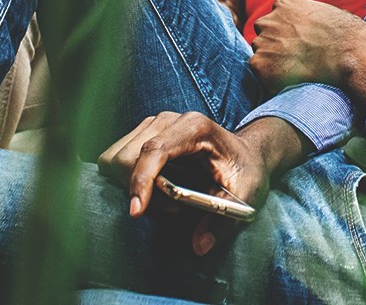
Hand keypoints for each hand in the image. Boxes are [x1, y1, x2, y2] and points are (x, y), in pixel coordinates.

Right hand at [98, 114, 300, 255]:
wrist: (248, 154)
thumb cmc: (247, 171)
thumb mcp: (246, 196)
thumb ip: (223, 222)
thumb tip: (200, 245)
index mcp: (196, 128)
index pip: (155, 150)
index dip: (141, 181)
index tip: (137, 212)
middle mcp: (171, 120)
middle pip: (128, 155)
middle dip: (138, 188)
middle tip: (169, 207)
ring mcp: (156, 124)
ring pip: (118, 157)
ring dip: (132, 184)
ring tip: (163, 197)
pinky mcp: (147, 133)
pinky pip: (119, 158)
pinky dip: (129, 178)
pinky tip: (155, 188)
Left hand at [250, 0, 365, 106]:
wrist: (347, 53)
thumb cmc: (346, 35)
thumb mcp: (325, 14)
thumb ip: (309, 18)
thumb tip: (315, 27)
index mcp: (284, 5)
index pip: (275, 19)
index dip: (285, 33)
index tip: (297, 44)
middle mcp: (269, 21)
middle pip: (263, 34)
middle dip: (274, 45)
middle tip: (294, 59)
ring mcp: (262, 41)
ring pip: (260, 53)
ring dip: (273, 61)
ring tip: (296, 71)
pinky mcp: (260, 64)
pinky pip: (260, 74)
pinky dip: (272, 79)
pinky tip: (292, 80)